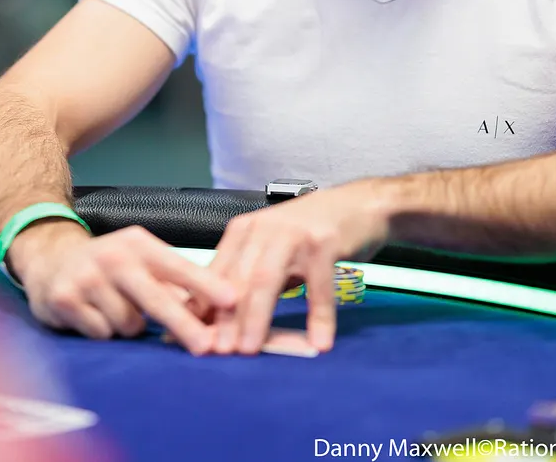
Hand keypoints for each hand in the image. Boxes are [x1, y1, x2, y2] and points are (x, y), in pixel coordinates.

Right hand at [9, 220, 238, 354]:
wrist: (48, 259)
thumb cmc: (107, 266)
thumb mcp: (139, 261)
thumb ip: (172, 283)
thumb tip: (213, 311)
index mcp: (138, 243)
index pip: (179, 266)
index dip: (206, 284)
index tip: (232, 300)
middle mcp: (113, 256)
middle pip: (156, 298)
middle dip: (183, 324)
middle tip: (206, 347)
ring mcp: (87, 277)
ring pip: (128, 323)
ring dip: (129, 327)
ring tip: (116, 310)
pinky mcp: (66, 299)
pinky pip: (101, 332)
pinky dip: (103, 331)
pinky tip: (93, 315)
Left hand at [208, 187, 390, 355]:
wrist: (359, 203)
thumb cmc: (310, 233)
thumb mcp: (271, 251)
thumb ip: (249, 280)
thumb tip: (218, 322)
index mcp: (244, 231)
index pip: (217, 273)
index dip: (203, 307)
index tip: (195, 338)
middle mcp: (264, 229)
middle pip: (238, 278)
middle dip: (226, 318)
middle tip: (219, 351)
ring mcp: (294, 234)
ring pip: (267, 279)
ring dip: (257, 316)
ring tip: (251, 349)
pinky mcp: (325, 243)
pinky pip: (319, 285)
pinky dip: (319, 316)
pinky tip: (319, 342)